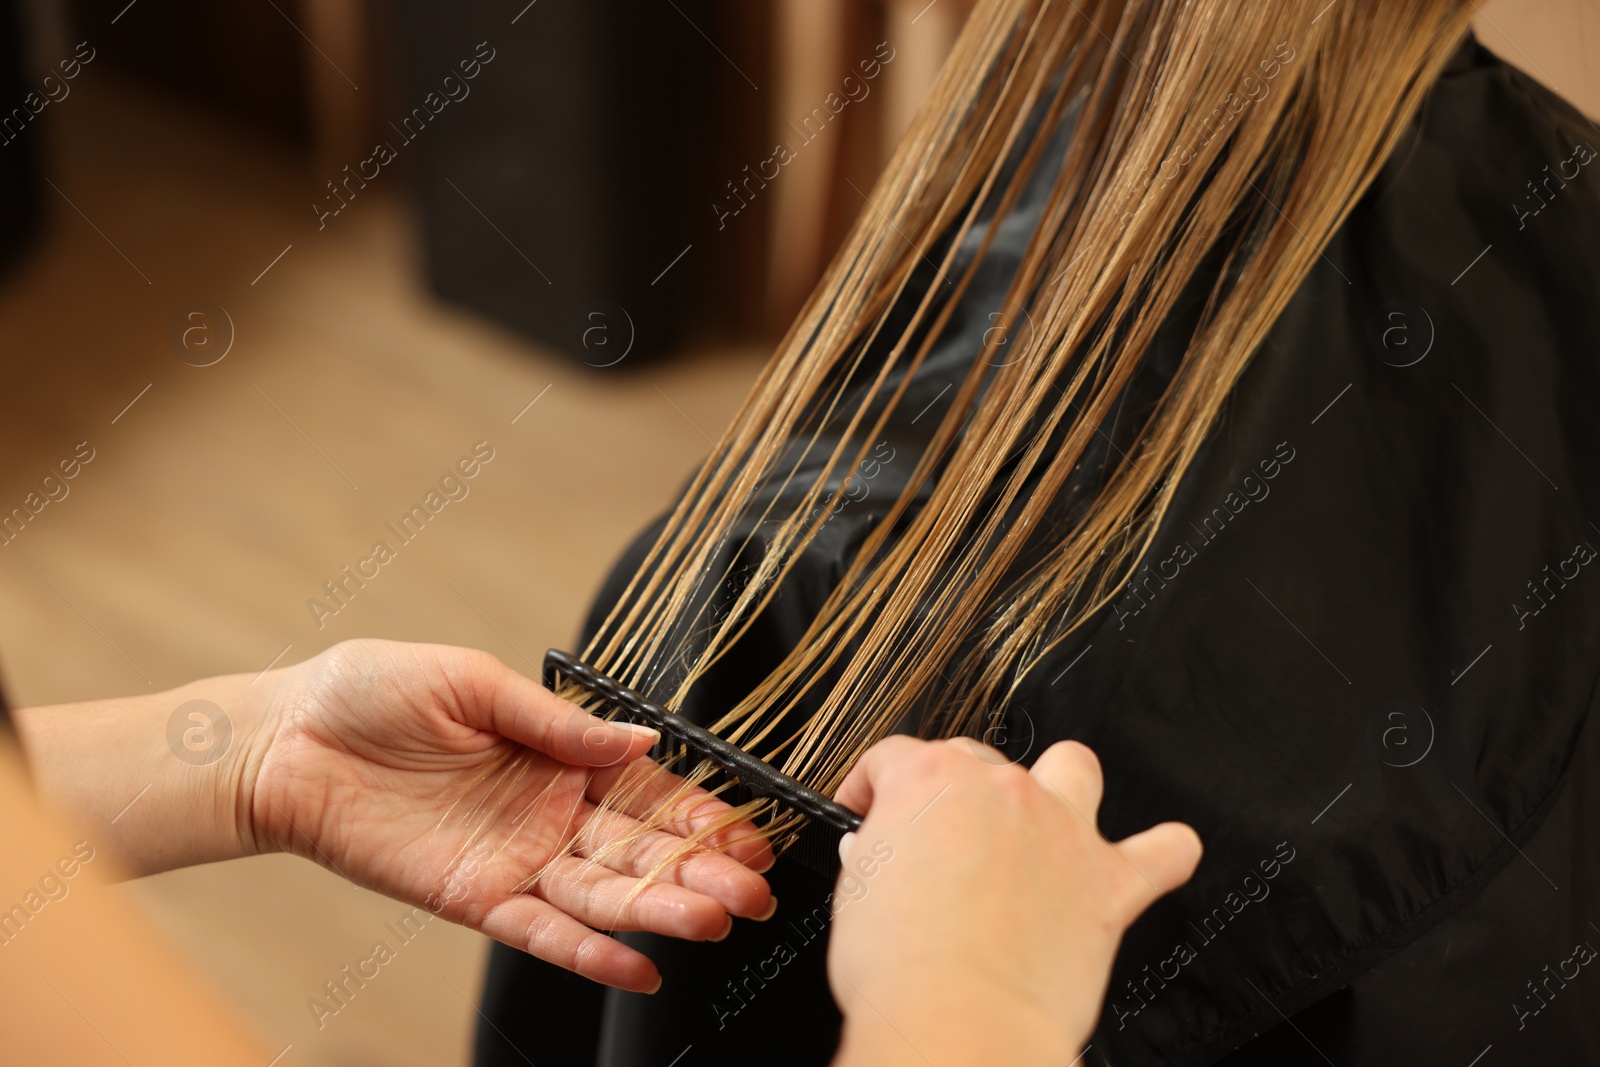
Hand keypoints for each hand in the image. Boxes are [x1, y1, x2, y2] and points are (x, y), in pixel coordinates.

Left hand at [241, 640, 773, 991]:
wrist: (285, 738)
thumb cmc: (373, 691)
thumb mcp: (474, 684)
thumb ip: (559, 724)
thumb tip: (644, 743)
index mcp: (560, 757)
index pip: (648, 793)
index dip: (700, 814)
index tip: (751, 834)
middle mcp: (550, 815)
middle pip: (638, 851)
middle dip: (698, 871)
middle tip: (754, 892)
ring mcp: (515, 861)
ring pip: (600, 894)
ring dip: (656, 911)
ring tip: (713, 922)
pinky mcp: (472, 898)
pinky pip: (536, 932)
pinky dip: (586, 952)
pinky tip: (637, 970)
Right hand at [826, 737, 1201, 1066]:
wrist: (959, 1018)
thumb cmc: (901, 968)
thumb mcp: (856, 890)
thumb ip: (877, 852)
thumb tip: (887, 852)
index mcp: (929, 781)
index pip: (892, 758)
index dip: (873, 786)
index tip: (869, 811)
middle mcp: (1001, 791)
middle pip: (976, 760)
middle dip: (955, 794)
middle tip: (938, 845)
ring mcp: (1060, 829)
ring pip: (1074, 768)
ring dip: (1061, 785)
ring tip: (1045, 818)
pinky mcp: (1108, 882)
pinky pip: (1164, 850)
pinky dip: (1165, 850)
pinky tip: (1159, 853)